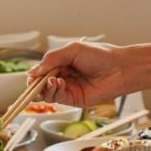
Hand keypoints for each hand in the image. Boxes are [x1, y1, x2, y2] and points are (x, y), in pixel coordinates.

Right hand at [25, 42, 140, 107]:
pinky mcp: (75, 99)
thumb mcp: (72, 50)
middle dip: (35, 84)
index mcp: (64, 63)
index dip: (34, 74)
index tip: (30, 75)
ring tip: (50, 80)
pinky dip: (53, 91)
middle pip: (41, 84)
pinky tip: (58, 83)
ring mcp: (69, 89)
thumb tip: (32, 72)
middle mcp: (65, 76)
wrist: (120, 68)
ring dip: (43, 88)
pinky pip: (57, 98)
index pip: (42, 70)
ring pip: (46, 93)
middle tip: (34, 82)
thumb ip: (51, 59)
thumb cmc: (101, 55)